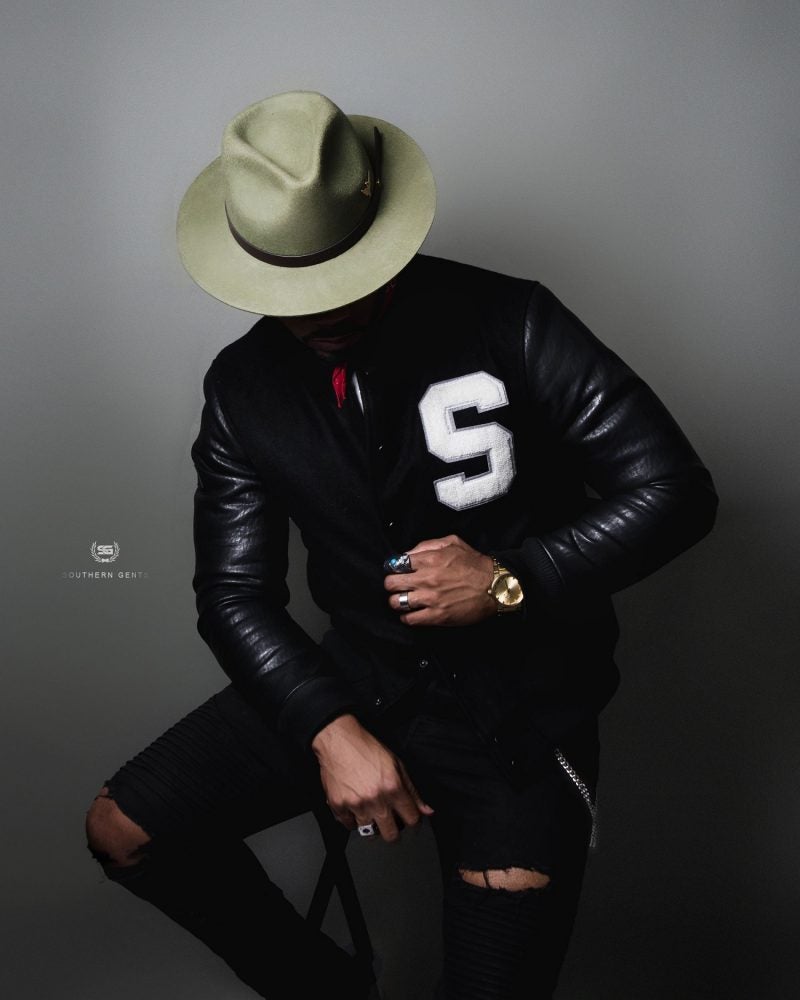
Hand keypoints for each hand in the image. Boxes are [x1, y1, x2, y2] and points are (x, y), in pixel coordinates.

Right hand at [311, 714, 433, 841]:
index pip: (411, 819)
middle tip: (391, 824)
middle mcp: (376, 799)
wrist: (338, 741)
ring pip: (369, 833)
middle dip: (394, 831)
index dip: (413, 821)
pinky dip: (352, 820)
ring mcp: (356, 804)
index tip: (409, 819)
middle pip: (391, 834)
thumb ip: (412, 791)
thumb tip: (427, 811)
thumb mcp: (396, 764)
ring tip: (370, 812)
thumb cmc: (367, 749)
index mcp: (393, 787)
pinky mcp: (338, 806)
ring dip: (372, 825)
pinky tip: (355, 808)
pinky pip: (348, 826)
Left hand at [383, 534, 495, 625]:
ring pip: (396, 602)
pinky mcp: (437, 616)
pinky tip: (411, 613)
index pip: (396, 563)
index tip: (396, 571)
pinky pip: (410, 619)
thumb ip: (428, 544)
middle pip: (391, 583)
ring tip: (403, 600)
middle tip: (397, 586)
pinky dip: (406, 617)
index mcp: (429, 559)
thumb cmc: (475, 564)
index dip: (393, 568)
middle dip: (391, 584)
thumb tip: (409, 553)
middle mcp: (426, 578)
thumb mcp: (453, 543)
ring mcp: (430, 598)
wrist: (495, 586)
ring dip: (397, 601)